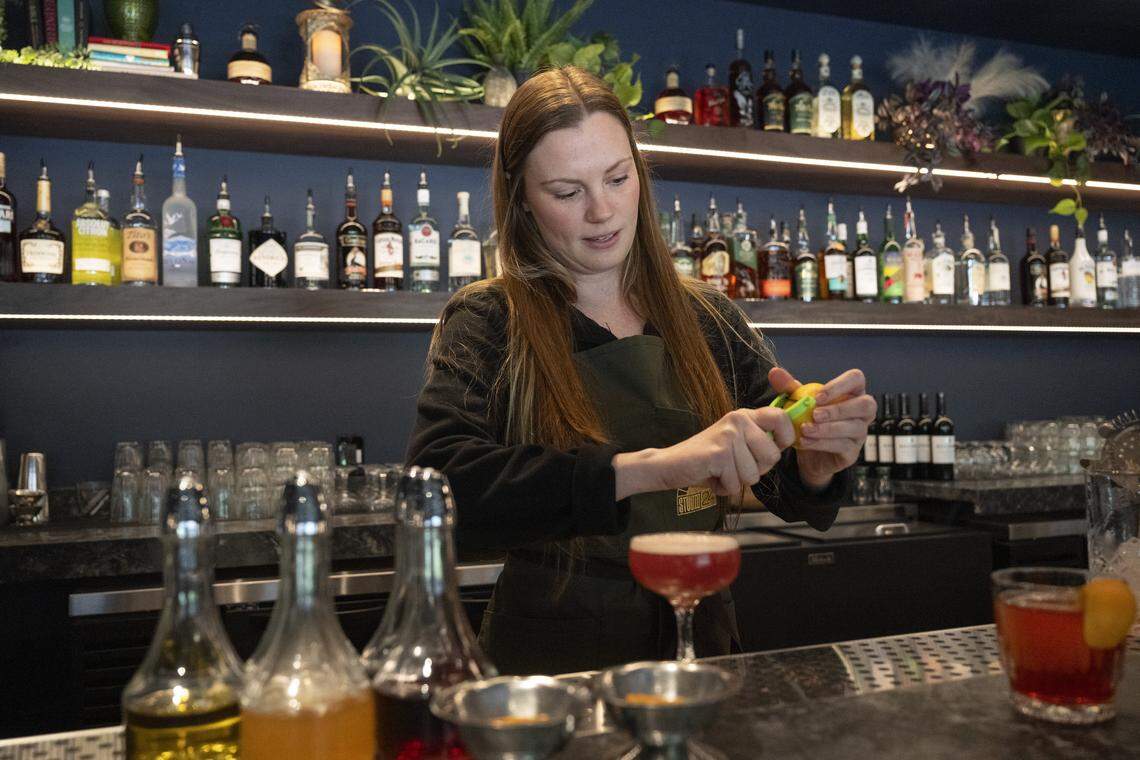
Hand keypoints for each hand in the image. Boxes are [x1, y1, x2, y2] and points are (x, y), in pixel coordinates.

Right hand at [613, 407, 795, 499]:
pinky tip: (711, 477)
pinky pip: (736, 483)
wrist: (668, 465)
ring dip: (736, 482)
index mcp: (744, 416)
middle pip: (773, 456)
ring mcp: (728, 435)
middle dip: (756, 471)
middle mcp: (738, 420)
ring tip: (719, 472)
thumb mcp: (735, 444)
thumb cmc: (705, 461)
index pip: (782, 418)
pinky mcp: (719, 453)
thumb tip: (786, 445)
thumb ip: (757, 441)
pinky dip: (723, 487)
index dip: (785, 439)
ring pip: (754, 475)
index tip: (771, 451)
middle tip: (733, 467)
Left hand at [768, 367, 875, 488]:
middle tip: (814, 415)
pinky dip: (822, 443)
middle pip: (865, 404)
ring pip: (854, 427)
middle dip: (839, 409)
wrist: (807, 453)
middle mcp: (861, 412)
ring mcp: (860, 432)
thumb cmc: (808, 421)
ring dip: (828, 428)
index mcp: (851, 393)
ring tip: (805, 429)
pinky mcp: (853, 452)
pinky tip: (805, 441)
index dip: (840, 386)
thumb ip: (789, 387)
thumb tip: (775, 372)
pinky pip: (843, 446)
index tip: (818, 396)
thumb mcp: (798, 403)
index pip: (856, 379)